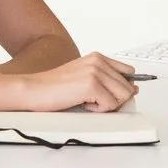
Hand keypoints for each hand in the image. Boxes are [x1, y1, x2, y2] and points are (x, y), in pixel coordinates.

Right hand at [16, 53, 138, 112]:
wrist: (34, 90)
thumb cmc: (54, 87)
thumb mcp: (83, 77)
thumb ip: (106, 79)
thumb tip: (133, 89)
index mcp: (97, 57)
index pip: (128, 72)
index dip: (123, 87)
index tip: (115, 95)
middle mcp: (98, 62)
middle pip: (128, 87)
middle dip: (114, 99)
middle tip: (94, 100)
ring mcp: (95, 72)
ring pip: (122, 97)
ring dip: (106, 104)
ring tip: (87, 101)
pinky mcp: (91, 85)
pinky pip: (110, 105)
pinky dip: (98, 110)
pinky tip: (82, 103)